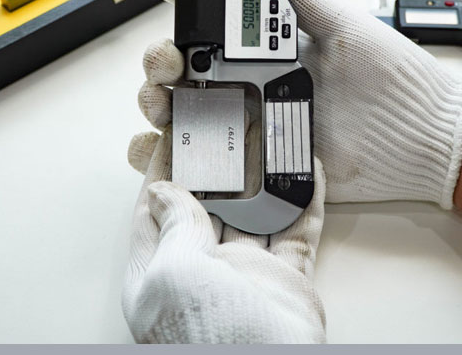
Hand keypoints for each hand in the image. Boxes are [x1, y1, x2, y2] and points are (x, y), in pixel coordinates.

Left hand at [123, 122, 326, 342]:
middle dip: (218, 166)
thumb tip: (165, 193)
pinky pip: (297, 231)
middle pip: (208, 205)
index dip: (161, 172)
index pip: (154, 210)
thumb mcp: (174, 273)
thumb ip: (174, 227)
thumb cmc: (209, 338)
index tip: (171, 137)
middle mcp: (202, 271)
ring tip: (269, 138)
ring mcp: (245, 274)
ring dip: (263, 176)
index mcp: (161, 272)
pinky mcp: (285, 280)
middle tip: (227, 128)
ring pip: (255, 212)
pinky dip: (304, 200)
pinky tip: (306, 172)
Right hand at [134, 0, 461, 207]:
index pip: (210, 21)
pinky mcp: (256, 165)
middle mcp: (251, 85)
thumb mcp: (341, 24)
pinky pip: (200, 162)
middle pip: (182, 68)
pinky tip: (162, 145)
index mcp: (267, 49)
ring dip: (156, 101)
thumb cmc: (392, 79)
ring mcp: (251, 124)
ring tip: (164, 100)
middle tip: (172, 58)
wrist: (419, 138)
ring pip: (180, 113)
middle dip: (158, 57)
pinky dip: (167, 155)